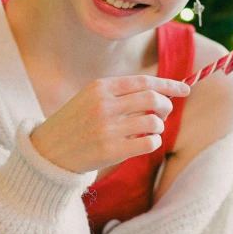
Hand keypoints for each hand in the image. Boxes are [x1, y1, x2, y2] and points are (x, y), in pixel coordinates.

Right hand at [30, 75, 189, 173]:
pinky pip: (148, 143)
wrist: (47, 151)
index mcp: (100, 87)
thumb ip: (119, 94)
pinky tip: (146, 143)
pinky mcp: (110, 151)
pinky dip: (153, 142)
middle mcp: (104, 105)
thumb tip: (158, 91)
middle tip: (165, 113)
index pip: (143, 81)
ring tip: (151, 130)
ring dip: (159, 127)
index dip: (168, 84)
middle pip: (152, 99)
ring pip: (153, 122)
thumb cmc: (74, 124)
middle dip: (166, 105)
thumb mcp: (90, 98)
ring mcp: (107, 128)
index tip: (185, 89)